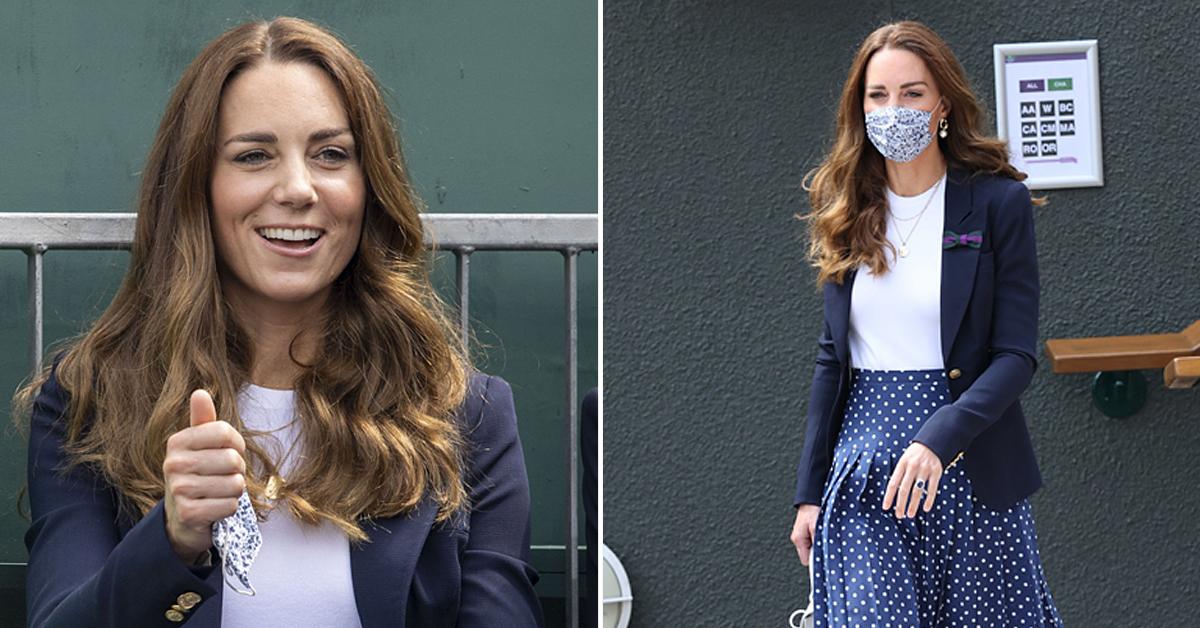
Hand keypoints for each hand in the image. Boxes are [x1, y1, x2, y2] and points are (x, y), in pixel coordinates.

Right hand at [162, 389, 246, 563]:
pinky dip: (229, 508)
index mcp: (177, 442)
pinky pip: (230, 506)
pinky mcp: (188, 514)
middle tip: (222, 477)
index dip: (237, 444)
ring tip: (218, 492)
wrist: (182, 517)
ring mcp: (179, 490)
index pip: (226, 432)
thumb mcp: (200, 445)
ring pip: (235, 485)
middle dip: (237, 471)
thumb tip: (199, 392)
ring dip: (234, 491)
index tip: (229, 453)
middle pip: (233, 460)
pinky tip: (214, 507)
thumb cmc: (199, 474)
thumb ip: (203, 420)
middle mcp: (173, 463)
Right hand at [790, 504, 819, 565]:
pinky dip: (816, 539)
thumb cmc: (812, 511)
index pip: (806, 560)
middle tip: (824, 544)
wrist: (810, 499)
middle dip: (817, 552)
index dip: (815, 561)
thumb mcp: (816, 528)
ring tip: (823, 536)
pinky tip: (820, 533)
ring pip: (810, 548)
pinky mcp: (803, 532)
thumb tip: (820, 555)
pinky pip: (810, 541)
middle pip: (808, 555)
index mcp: (798, 540)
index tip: (823, 557)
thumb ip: (817, 543)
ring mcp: (799, 535)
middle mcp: (797, 539)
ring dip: (817, 545)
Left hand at [882, 441, 941, 518]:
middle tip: (899, 515)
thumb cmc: (916, 454)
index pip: (893, 483)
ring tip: (910, 515)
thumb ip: (900, 473)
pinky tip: (926, 508)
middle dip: (901, 504)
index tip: (885, 507)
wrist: (933, 441)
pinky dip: (929, 500)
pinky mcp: (936, 472)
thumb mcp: (904, 459)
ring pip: (917, 491)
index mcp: (902, 464)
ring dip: (913, 505)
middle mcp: (912, 467)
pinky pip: (932, 489)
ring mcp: (925, 469)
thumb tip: (893, 492)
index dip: (889, 496)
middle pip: (904, 489)